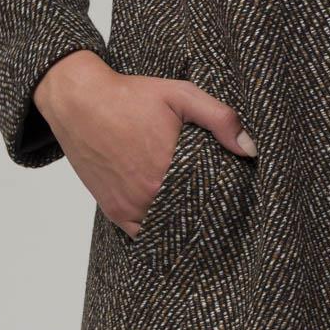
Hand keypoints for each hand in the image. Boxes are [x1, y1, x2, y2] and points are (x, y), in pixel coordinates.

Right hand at [33, 51, 256, 236]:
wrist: (79, 101)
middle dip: (205, 212)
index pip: (210, 198)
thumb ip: (220, 119)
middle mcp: (148, 194)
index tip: (233, 196)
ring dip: (182, 223)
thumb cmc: (130, 95)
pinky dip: (158, 231)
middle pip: (190, 216)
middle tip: (220, 209)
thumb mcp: (181, 95)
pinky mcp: (113, 211)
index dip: (224, 198)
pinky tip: (171, 222)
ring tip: (198, 214)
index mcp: (169, 169)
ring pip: (167, 229)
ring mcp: (129, 206)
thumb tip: (249, 150)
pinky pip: (142, 235)